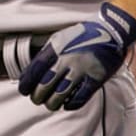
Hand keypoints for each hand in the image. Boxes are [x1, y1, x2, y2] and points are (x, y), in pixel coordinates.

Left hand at [18, 2, 135, 110]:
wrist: (111, 31)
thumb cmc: (83, 35)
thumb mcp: (59, 39)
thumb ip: (47, 54)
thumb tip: (32, 71)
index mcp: (56, 48)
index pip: (35, 69)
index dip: (26, 82)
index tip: (23, 90)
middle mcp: (67, 59)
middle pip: (45, 84)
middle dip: (37, 96)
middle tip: (36, 99)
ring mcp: (82, 70)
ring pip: (61, 94)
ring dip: (52, 103)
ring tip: (50, 104)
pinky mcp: (96, 79)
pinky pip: (80, 97)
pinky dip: (71, 104)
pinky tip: (66, 104)